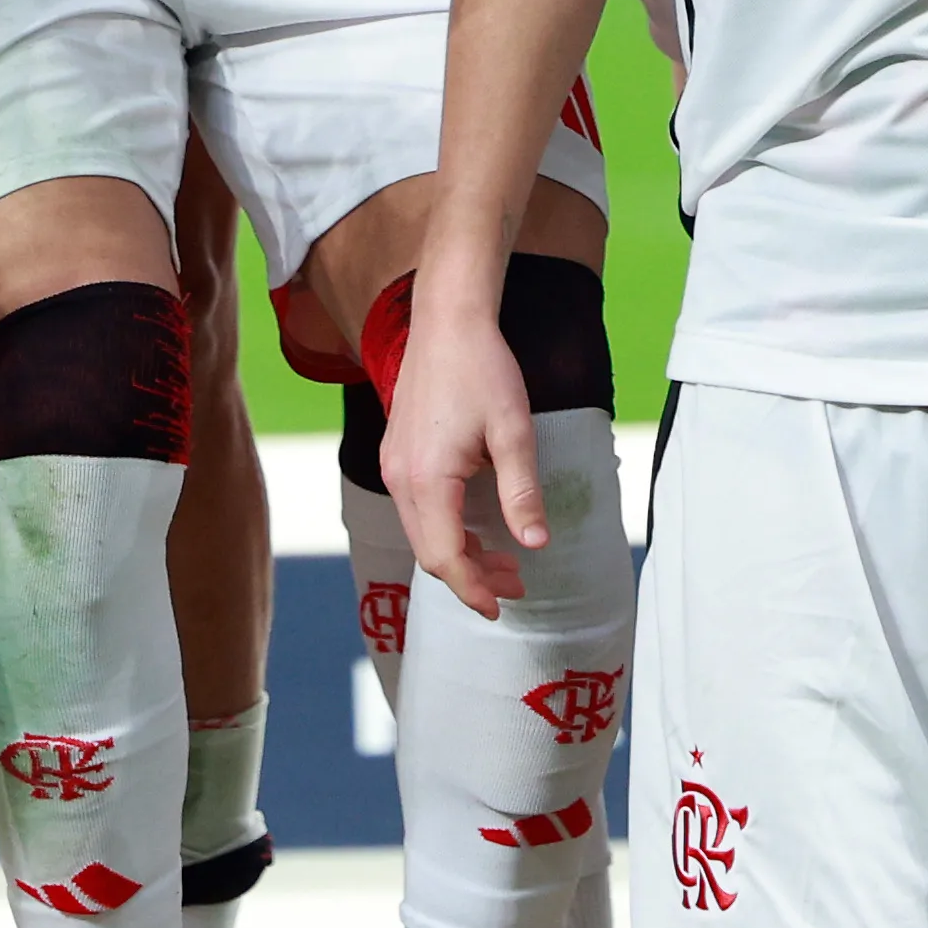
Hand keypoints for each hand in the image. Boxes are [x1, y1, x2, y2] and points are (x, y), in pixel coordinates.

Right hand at [375, 247, 549, 613]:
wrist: (447, 319)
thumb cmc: (482, 369)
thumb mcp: (514, 432)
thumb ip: (521, 493)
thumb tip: (534, 545)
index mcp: (427, 478)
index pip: (444, 556)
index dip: (473, 589)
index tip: (501, 608)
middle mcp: (399, 477)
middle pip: (428, 550)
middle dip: (470, 576)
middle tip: (516, 583)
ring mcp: (393, 464)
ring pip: (420, 530)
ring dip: (458, 552)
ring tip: (503, 558)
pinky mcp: (397, 453)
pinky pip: (415, 508)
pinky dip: (445, 528)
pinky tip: (477, 524)